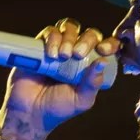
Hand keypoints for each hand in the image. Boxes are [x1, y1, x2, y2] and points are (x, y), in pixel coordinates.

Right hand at [0, 19, 119, 139]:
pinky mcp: (41, 45)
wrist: (30, 111)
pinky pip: (49, 32)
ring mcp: (59, 47)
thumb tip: (103, 61)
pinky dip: (52, 39)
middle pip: (88, 34)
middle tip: (78, 54)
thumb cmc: (58, 107)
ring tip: (63, 56)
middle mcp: (77, 53)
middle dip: (86, 41)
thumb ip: (92, 82)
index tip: (104, 50)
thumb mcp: (81, 99)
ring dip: (69, 37)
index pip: (105, 47)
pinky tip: (52, 54)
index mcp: (91, 66)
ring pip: (69, 28)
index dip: (109, 43)